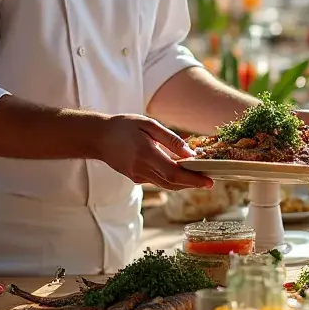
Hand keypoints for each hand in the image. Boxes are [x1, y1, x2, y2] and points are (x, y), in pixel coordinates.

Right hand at [96, 114, 213, 191]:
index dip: (193, 179)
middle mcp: (141, 169)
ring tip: (199, 176)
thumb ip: (170, 139)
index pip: (174, 173)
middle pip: (172, 183)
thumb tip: (191, 153)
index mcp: (145, 154)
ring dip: (183, 183)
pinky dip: (171, 178)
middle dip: (192, 184)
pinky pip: (158, 181)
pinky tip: (180, 171)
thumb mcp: (148, 124)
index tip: (209, 181)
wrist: (98, 137)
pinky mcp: (135, 178)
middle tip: (210, 181)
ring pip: (166, 185)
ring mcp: (137, 176)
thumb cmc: (124, 126)